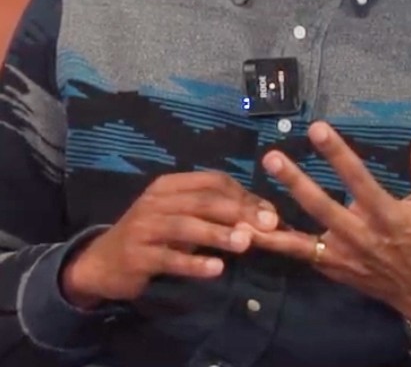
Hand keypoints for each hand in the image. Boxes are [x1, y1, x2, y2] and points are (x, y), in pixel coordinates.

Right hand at [61, 171, 277, 306]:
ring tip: (245, 243)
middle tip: (267, 225)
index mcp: (169, 185)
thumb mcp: (179, 217)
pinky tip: (216, 270)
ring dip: (218, 234)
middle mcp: (156, 201)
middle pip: (202, 201)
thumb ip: (212, 214)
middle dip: (238, 211)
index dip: (243, 194)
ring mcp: (144, 227)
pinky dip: (194, 263)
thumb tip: (260, 214)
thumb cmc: (151, 236)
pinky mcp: (137, 255)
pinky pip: (169, 258)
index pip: (212, 181)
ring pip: (186, 226)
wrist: (102, 262)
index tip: (269, 211)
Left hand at [240, 123, 410, 327]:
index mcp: (387, 216)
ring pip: (304, 235)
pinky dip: (274, 244)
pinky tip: (246, 233)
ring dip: (276, 220)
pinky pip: (299, 253)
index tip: (317, 129)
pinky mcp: (331, 266)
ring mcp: (342, 255)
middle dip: (296, 183)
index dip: (338, 155)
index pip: (359, 180)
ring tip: (247, 206)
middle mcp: (361, 237)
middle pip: (323, 207)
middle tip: (272, 157)